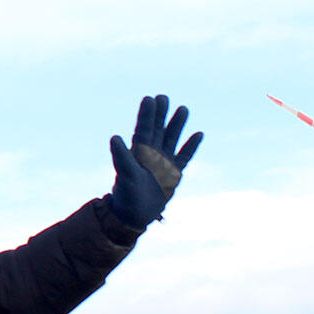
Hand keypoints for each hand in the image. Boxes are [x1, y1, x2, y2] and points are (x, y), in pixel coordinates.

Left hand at [107, 94, 201, 226]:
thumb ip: (121, 156)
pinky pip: (184, 156)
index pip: (144, 129)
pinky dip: (191, 146)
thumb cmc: (127, 195)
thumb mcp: (125, 174)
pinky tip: (199, 133)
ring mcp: (163, 163)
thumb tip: (114, 137)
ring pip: (172, 140)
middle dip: (161, 114)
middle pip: (158, 130)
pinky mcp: (173, 174)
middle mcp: (151, 154)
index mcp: (138, 152)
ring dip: (177, 125)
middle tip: (163, 97)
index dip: (147, 114)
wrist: (135, 215)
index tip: (150, 98)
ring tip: (183, 108)